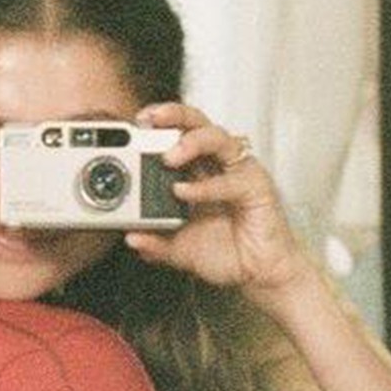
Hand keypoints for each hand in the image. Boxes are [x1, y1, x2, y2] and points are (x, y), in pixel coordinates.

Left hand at [124, 102, 313, 296]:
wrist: (260, 276)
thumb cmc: (228, 253)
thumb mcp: (180, 250)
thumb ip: (155, 243)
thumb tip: (131, 238)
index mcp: (198, 170)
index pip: (177, 133)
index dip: (157, 124)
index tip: (133, 126)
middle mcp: (219, 164)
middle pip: (197, 122)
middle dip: (172, 114)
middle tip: (149, 121)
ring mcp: (239, 172)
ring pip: (217, 137)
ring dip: (190, 142)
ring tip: (168, 158)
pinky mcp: (256, 187)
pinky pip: (231, 180)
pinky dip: (206, 186)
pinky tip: (185, 192)